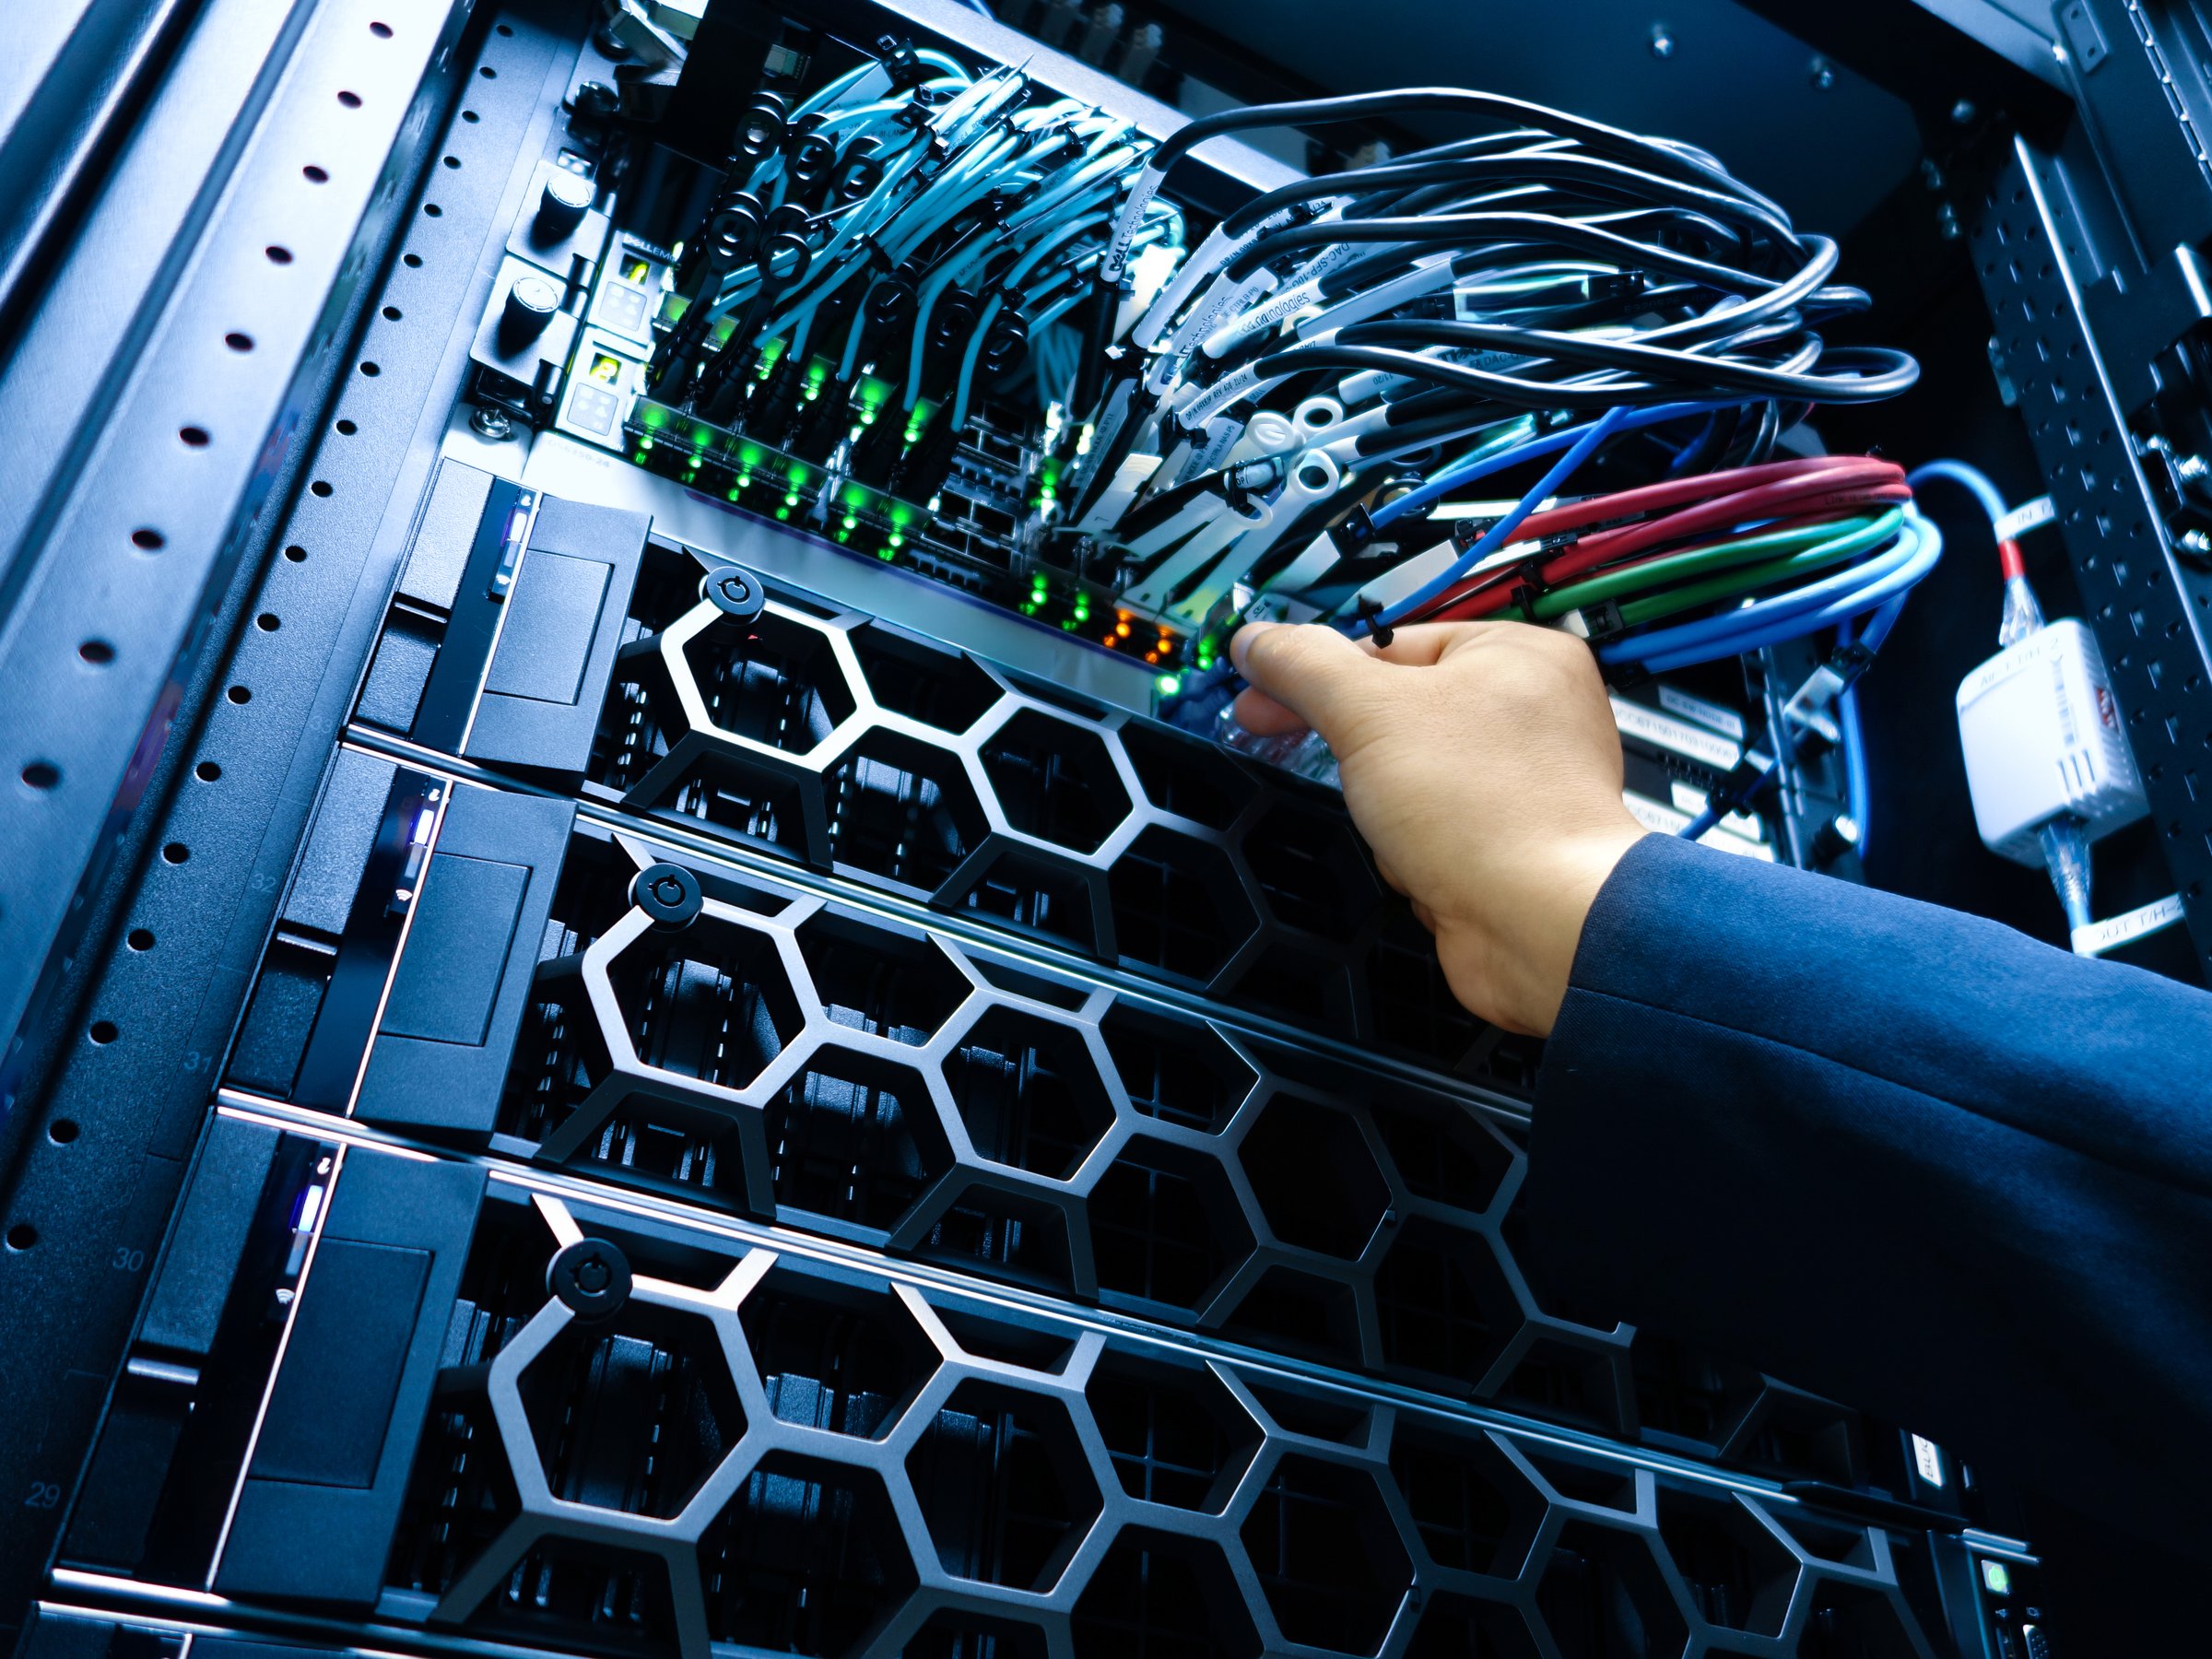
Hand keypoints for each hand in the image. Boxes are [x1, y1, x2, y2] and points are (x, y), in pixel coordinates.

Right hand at [1231, 620, 1646, 1036]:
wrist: (1540, 926)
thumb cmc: (1492, 810)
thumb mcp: (1370, 711)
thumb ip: (1305, 667)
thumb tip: (1261, 640)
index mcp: (1518, 653)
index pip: (1391, 642)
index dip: (1320, 669)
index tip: (1266, 689)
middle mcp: (1530, 714)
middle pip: (1397, 713)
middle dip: (1360, 753)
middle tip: (1301, 748)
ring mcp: (1519, 784)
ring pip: (1405, 779)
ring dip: (1385, 812)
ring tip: (1406, 830)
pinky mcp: (1504, 845)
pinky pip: (1426, 833)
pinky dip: (1410, 854)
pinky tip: (1425, 866)